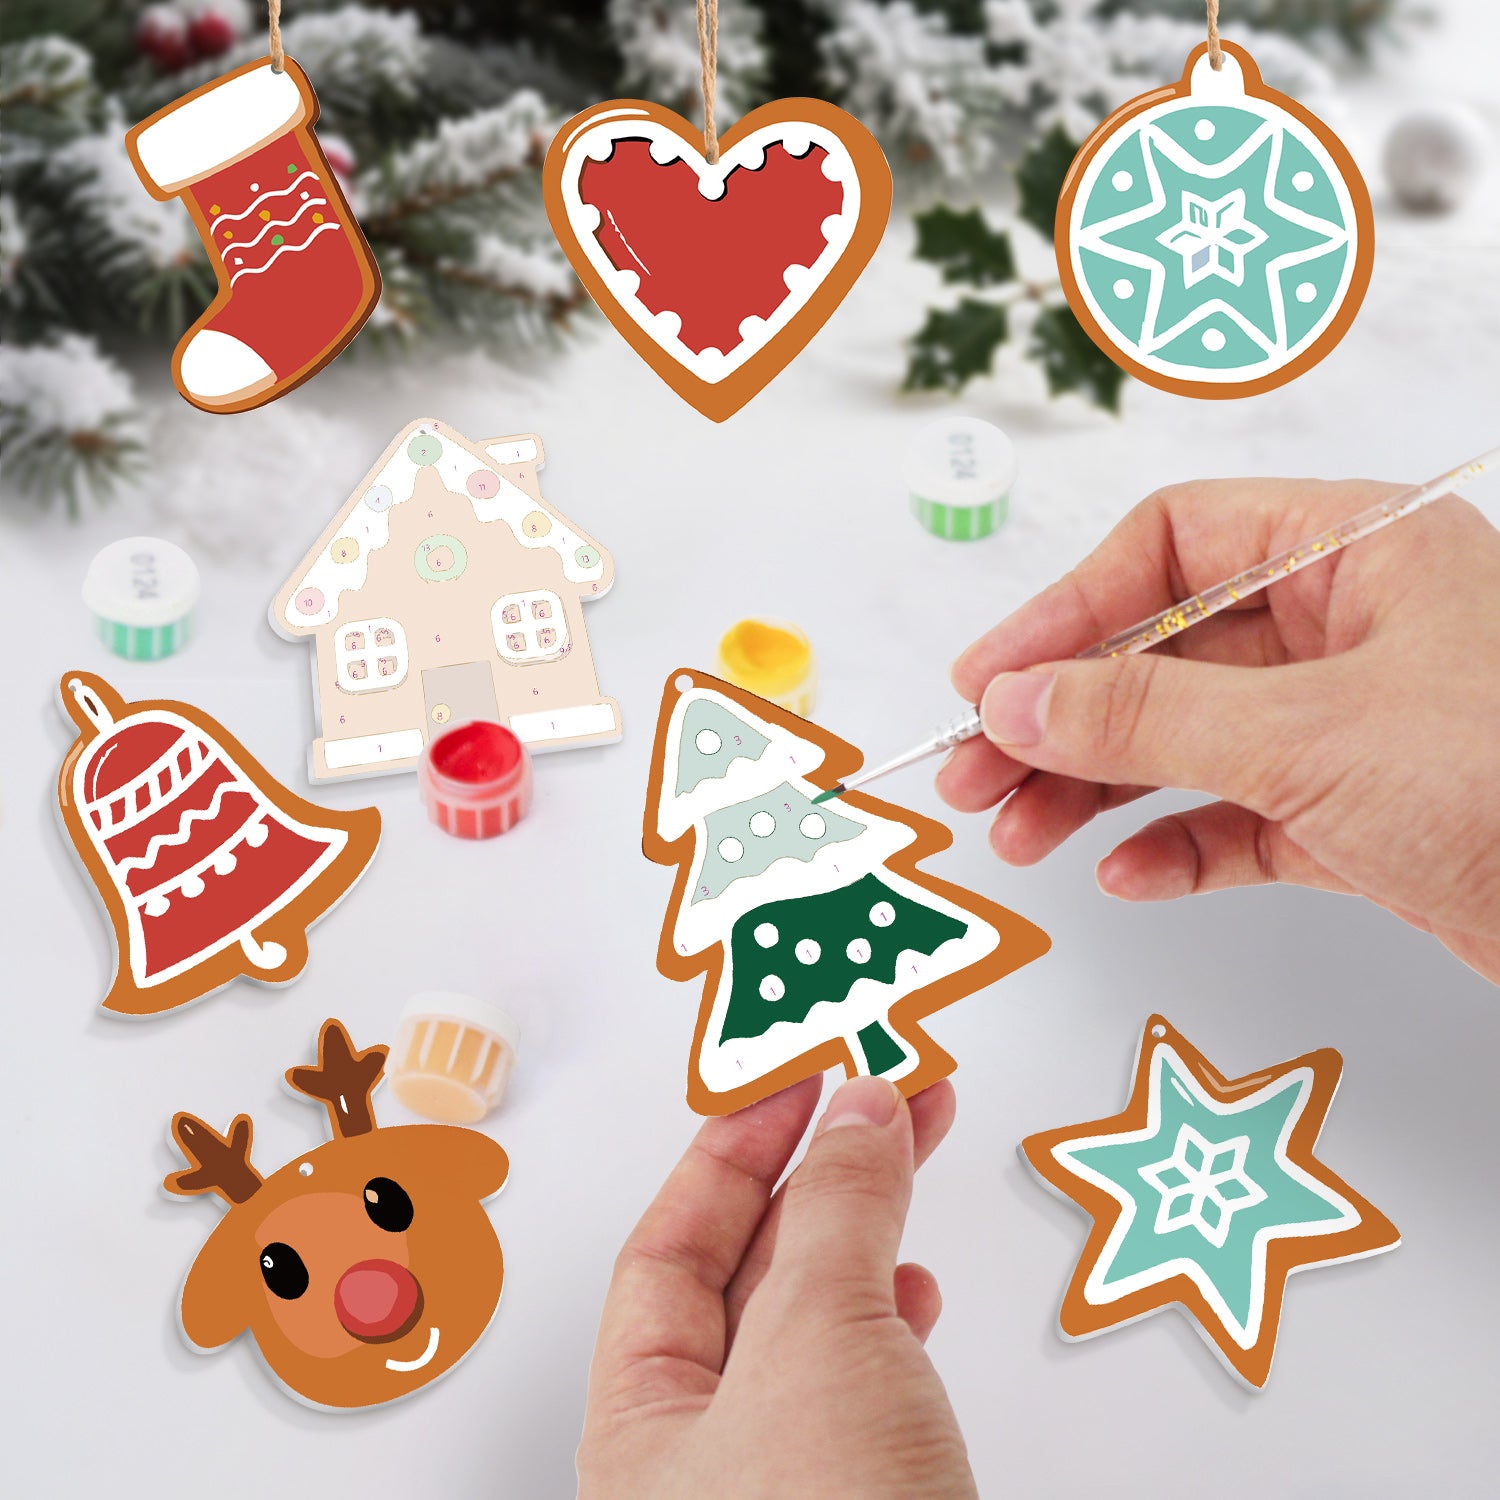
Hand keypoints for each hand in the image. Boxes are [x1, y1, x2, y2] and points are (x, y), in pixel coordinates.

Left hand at [576, 1076, 975, 1499]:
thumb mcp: (818, 1337)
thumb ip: (837, 1211)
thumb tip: (858, 1114)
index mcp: (641, 1425)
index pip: (666, 1250)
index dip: (730, 1152)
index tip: (789, 1085)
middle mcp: (702, 1458)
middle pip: (750, 1273)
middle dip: (819, 1172)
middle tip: (869, 1095)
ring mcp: (785, 1482)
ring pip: (816, 1320)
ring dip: (867, 1227)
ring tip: (910, 1145)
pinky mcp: (861, 1498)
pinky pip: (865, 1378)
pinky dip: (894, 1316)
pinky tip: (915, 1288)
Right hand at [937, 480, 1499, 983]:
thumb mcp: (1309, 736)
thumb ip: (1144, 715)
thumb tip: (1012, 701)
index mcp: (1359, 551)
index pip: (1170, 546)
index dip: (1065, 608)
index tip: (990, 679)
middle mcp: (1353, 626)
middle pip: (1163, 651)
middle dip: (1062, 717)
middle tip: (975, 775)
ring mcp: (1356, 722)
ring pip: (1189, 739)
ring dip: (1097, 788)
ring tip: (1019, 837)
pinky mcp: (1364, 813)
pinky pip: (1241, 815)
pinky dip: (1178, 844)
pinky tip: (1128, 875)